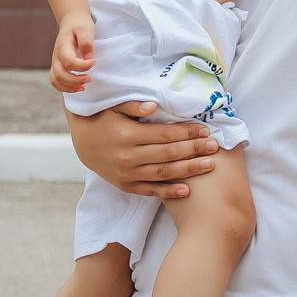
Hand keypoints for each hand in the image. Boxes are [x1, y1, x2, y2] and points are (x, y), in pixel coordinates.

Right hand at [49, 12, 94, 93]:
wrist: (71, 21)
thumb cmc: (79, 25)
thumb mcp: (85, 28)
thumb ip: (86, 42)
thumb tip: (89, 57)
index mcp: (63, 46)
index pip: (69, 61)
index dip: (82, 66)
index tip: (94, 62)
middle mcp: (56, 56)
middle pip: (60, 74)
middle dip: (75, 80)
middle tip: (90, 78)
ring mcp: (56, 62)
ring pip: (55, 80)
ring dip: (69, 87)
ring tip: (84, 87)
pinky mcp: (58, 66)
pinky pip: (56, 81)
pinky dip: (65, 88)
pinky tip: (78, 87)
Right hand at [66, 100, 215, 198]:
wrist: (82, 143)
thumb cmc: (103, 120)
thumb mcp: (114, 107)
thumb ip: (134, 105)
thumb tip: (154, 105)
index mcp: (127, 134)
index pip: (164, 134)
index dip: (186, 132)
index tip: (205, 129)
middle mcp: (128, 156)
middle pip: (168, 154)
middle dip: (193, 149)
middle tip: (214, 146)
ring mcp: (127, 173)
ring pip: (163, 173)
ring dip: (188, 169)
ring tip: (209, 165)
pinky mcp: (126, 185)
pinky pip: (150, 190)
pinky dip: (169, 191)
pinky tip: (187, 190)